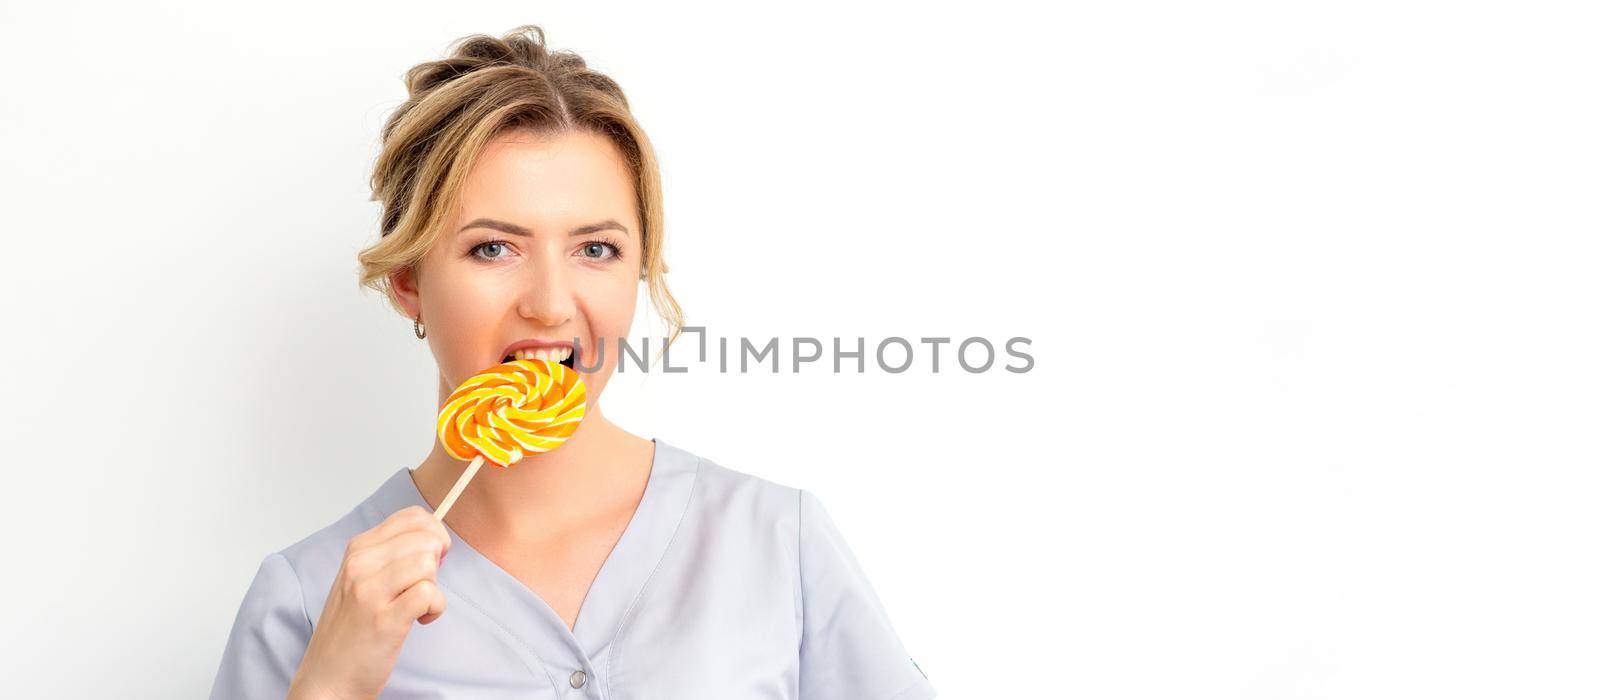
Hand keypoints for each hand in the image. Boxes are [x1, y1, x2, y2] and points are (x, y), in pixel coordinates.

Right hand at [287, 506, 450, 699]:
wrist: (327, 677)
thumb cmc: (351, 629)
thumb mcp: (361, 579)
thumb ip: (392, 554)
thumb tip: (435, 537)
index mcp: (358, 549)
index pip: (413, 517)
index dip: (433, 535)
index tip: (430, 557)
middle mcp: (360, 564)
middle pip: (426, 539)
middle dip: (436, 563)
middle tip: (421, 586)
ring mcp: (370, 591)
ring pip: (428, 563)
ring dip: (433, 587)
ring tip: (416, 605)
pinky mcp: (384, 619)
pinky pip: (429, 594)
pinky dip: (434, 608)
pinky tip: (419, 620)